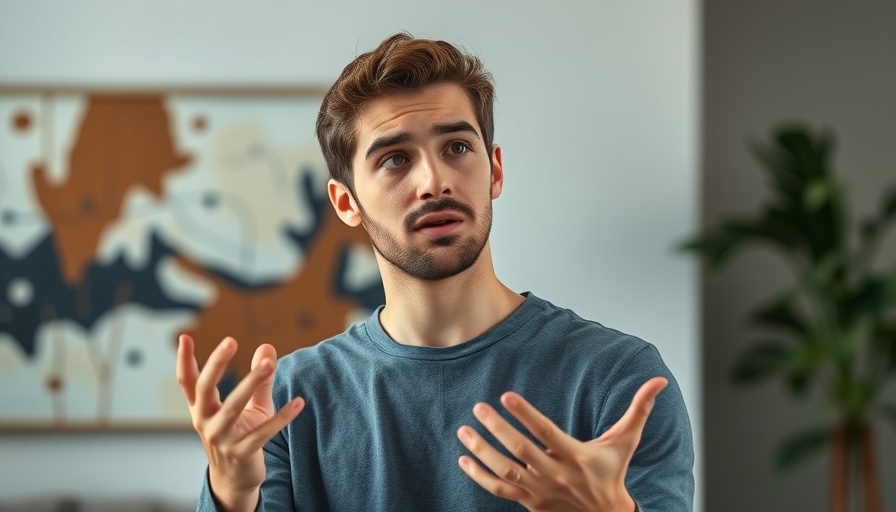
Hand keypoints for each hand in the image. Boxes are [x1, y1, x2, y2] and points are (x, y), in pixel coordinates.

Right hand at [177, 335, 303, 510]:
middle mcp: (205, 422)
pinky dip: (282, 417)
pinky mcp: (241, 453)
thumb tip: (267, 347)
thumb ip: (258, 378)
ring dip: (251, 383)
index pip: (188, 382)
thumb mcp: (249, 405)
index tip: (184, 337)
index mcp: (202, 408)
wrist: (236, 478)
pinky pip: (263, 432)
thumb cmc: (241, 434)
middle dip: (217, 364)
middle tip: (230, 341)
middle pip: (205, 389)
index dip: (184, 360)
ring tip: (268, 364)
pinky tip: (298, 403)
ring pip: (233, 407)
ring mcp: (221, 439)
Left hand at [457, 377, 667, 511]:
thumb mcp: (625, 441)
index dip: (526, 414)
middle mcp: (555, 474)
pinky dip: (479, 476)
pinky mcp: (529, 502)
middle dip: (497, 429)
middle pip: (521, 451)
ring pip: (505, 471)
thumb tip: (660, 380)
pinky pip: (498, 490)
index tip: (507, 395)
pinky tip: (464, 459)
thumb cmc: (612, 471)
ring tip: (463, 430)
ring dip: (482, 451)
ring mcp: (540, 490)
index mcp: (576, 456)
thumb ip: (639, 409)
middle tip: (478, 407)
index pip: (547, 432)